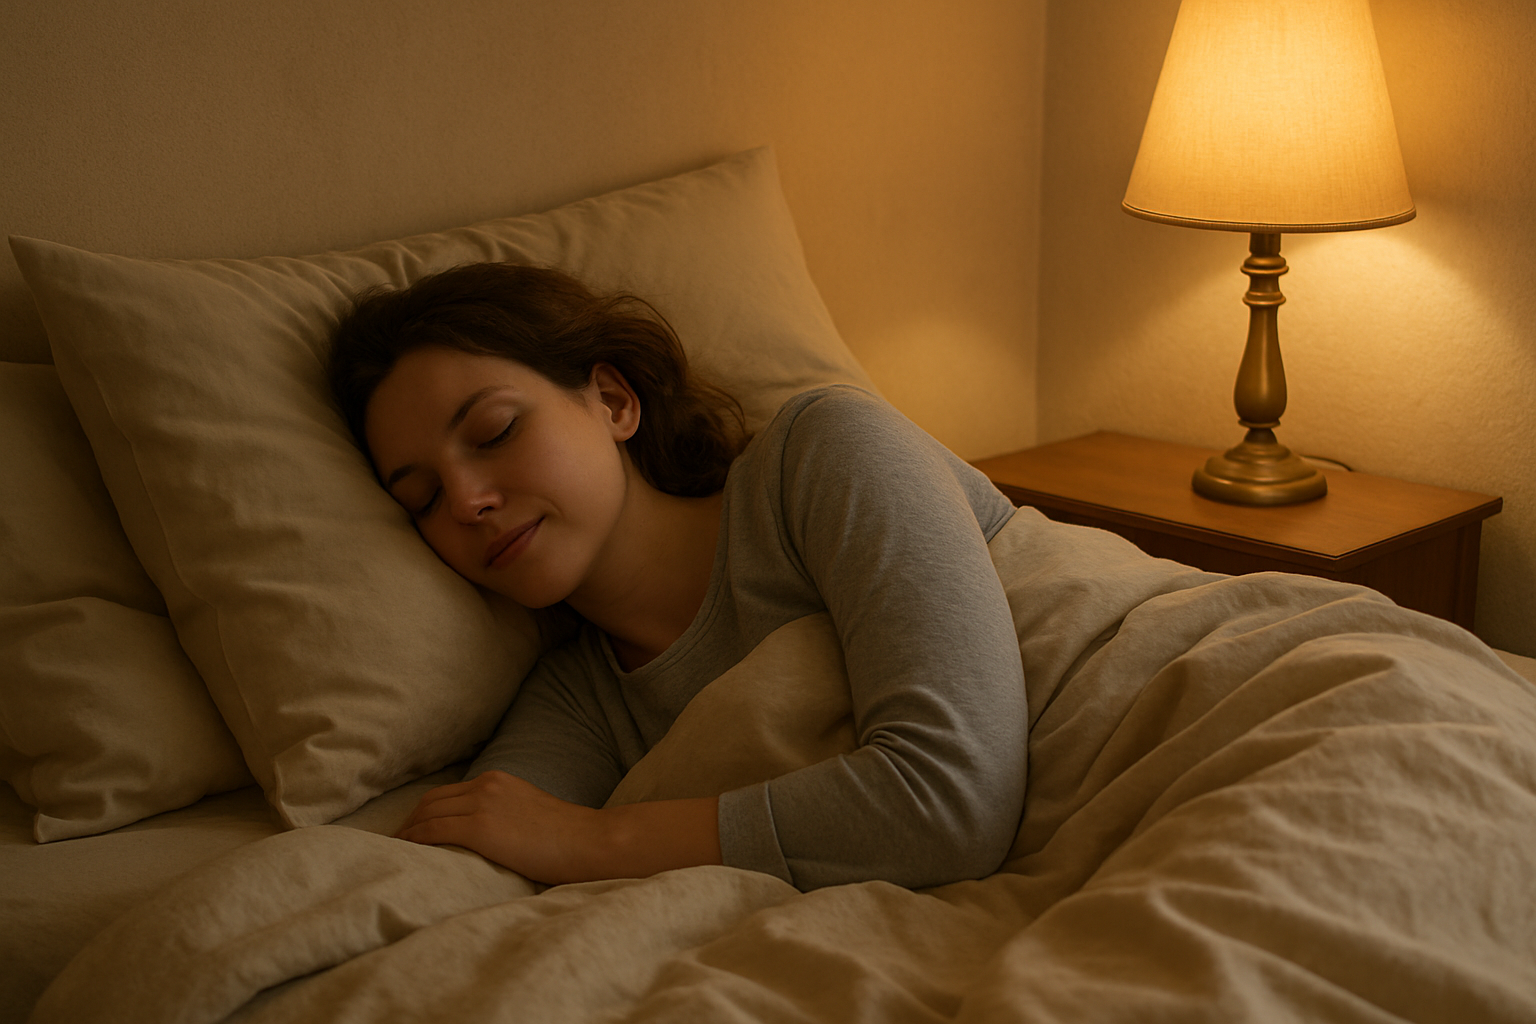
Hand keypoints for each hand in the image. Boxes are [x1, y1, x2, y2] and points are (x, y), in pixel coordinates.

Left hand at [395, 770, 601, 884]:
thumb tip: (487, 836)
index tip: (412, 830)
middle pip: (432, 800)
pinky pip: (433, 831)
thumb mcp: (530, 812)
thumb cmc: (567, 838)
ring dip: (407, 832)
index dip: (424, 811)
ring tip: (396, 851)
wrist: (588, 841)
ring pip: (428, 814)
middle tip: (396, 842)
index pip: (447, 793)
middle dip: (410, 820)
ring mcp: (482, 804)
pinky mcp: (480, 828)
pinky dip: (414, 840)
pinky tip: (406, 852)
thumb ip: (504, 814)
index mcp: (498, 779)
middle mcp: (486, 785)